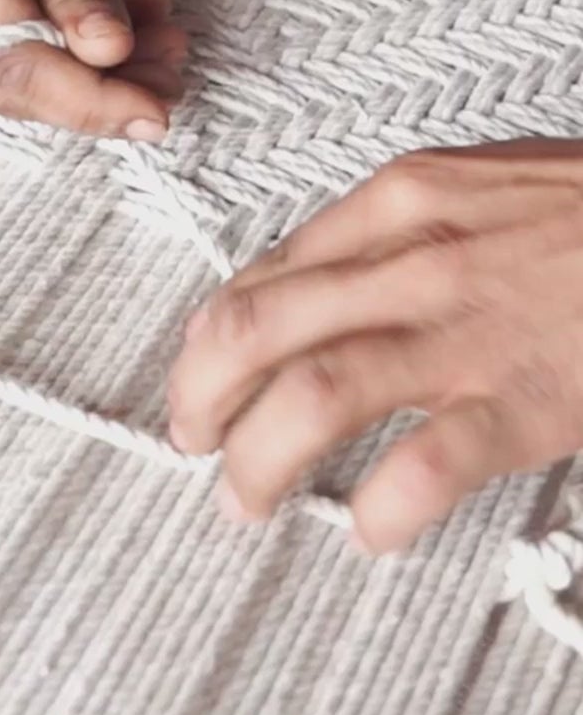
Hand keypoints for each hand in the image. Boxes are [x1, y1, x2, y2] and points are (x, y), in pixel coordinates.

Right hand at [0, 0, 185, 135]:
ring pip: (17, 65)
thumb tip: (106, 60)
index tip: (158, 114)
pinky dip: (75, 39)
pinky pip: (15, 35)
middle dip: (99, 90)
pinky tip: (129, 16)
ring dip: (95, 68)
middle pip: (12, 79)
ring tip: (164, 34)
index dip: (89, 102)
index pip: (16, 64)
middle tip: (174, 71)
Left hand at [168, 140, 582, 552]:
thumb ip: (397, 231)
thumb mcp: (482, 184)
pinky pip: (422, 469)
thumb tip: (314, 289)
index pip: (263, 273)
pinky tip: (369, 530)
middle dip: (200, 397)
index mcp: (401, 199)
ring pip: (314, 397)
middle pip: (255, 330)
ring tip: (244, 499)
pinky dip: (379, 510)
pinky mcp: (524, 401)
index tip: (200, 377)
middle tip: (190, 442)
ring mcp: (468, 331)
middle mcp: (414, 258)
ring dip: (258, 461)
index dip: (210, 339)